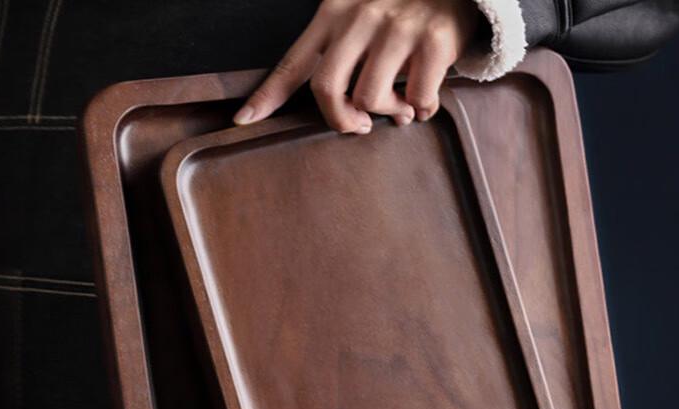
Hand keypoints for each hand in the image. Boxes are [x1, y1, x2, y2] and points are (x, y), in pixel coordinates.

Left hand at [233, 0, 479, 133]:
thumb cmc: (406, 6)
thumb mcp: (362, 13)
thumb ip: (342, 52)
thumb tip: (341, 109)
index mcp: (335, 12)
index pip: (293, 63)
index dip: (267, 96)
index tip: (244, 120)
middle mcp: (361, 16)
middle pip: (327, 88)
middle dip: (340, 119)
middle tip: (359, 126)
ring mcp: (397, 27)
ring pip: (370, 98)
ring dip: (387, 115)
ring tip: (401, 110)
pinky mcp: (434, 40)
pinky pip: (417, 98)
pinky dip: (422, 109)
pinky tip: (425, 101)